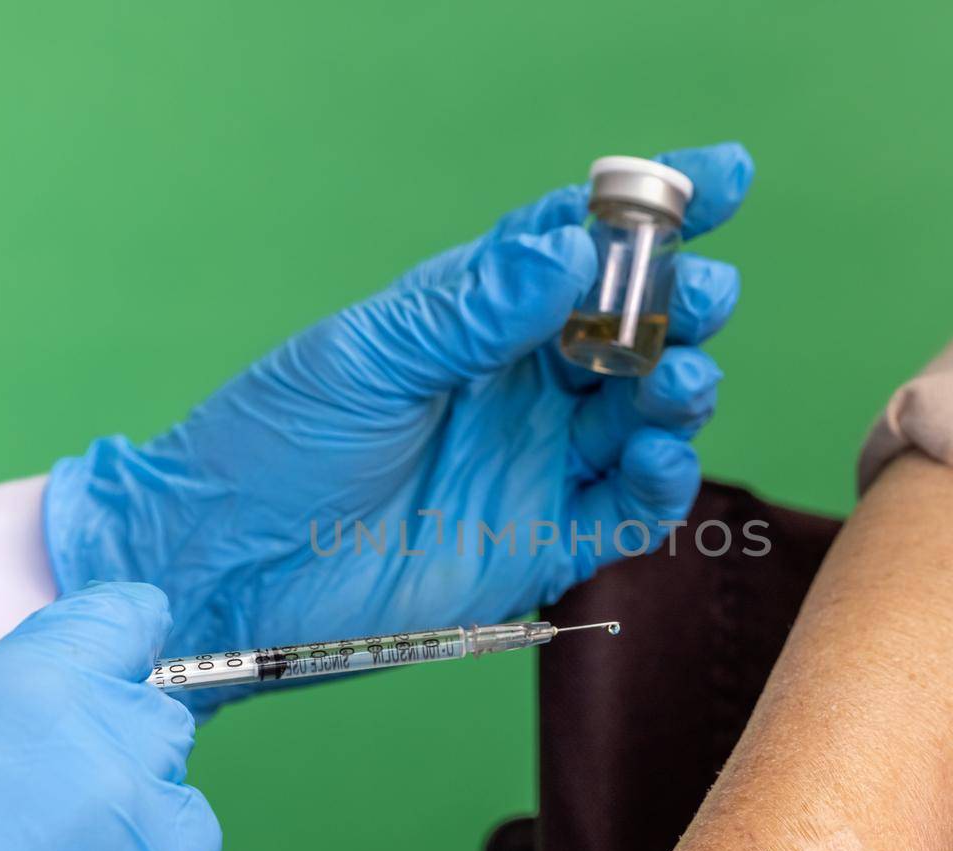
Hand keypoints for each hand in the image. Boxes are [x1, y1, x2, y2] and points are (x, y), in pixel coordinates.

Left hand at [44, 144, 752, 714]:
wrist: (226, 571)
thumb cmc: (274, 445)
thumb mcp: (365, 357)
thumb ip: (473, 310)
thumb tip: (570, 249)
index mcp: (478, 319)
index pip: (578, 248)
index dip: (653, 210)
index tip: (726, 177)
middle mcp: (520, 387)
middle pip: (632, 331)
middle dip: (681, 304)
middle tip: (704, 294)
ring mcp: (535, 466)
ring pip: (644, 417)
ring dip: (680, 390)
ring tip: (678, 377)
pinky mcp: (541, 546)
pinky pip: (626, 510)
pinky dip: (658, 483)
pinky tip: (656, 458)